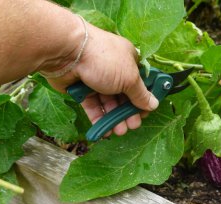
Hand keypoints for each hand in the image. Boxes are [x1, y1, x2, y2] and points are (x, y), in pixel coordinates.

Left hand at [44, 21, 158, 136]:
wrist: (67, 54)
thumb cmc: (103, 60)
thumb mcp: (129, 78)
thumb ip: (141, 94)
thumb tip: (153, 104)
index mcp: (128, 61)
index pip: (140, 82)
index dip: (143, 98)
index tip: (145, 113)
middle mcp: (113, 70)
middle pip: (125, 95)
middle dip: (129, 112)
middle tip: (132, 126)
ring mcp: (97, 80)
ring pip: (109, 103)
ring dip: (115, 118)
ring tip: (119, 131)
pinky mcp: (82, 90)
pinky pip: (94, 106)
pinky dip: (99, 119)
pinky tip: (105, 131)